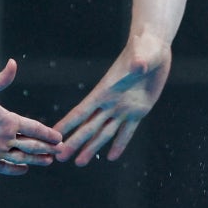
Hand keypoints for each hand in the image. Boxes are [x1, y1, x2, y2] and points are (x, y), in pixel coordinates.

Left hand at [0, 58, 61, 175]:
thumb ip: (0, 81)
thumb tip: (13, 62)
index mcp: (6, 119)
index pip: (31, 127)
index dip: (46, 132)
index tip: (60, 136)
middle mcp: (3, 135)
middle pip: (30, 143)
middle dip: (45, 147)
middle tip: (61, 151)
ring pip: (20, 156)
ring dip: (35, 159)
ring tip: (49, 161)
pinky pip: (2, 166)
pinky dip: (13, 169)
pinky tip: (24, 170)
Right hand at [53, 33, 170, 165]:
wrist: (153, 46)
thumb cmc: (145, 45)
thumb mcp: (143, 53)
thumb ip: (139, 61)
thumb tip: (138, 65)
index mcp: (106, 89)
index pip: (82, 110)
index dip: (68, 122)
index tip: (54, 133)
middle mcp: (111, 102)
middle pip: (89, 126)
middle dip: (74, 142)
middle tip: (60, 158)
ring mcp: (124, 107)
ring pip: (104, 133)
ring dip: (91, 147)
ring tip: (78, 163)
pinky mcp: (139, 110)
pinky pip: (127, 131)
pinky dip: (119, 144)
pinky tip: (110, 157)